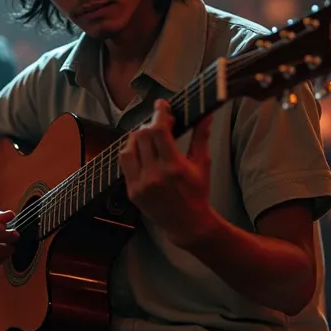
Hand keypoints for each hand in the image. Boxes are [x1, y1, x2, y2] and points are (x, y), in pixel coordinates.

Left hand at [118, 99, 212, 248]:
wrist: (186, 224)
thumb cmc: (197, 193)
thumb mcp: (202, 165)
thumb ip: (201, 137)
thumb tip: (206, 115)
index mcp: (174, 167)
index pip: (159, 131)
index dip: (159, 114)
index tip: (162, 105)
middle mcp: (154, 175)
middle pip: (143, 136)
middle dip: (150, 125)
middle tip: (159, 124)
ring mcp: (140, 184)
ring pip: (128, 148)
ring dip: (137, 137)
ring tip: (148, 137)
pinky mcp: (132, 191)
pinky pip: (124, 163)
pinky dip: (131, 152)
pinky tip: (141, 151)